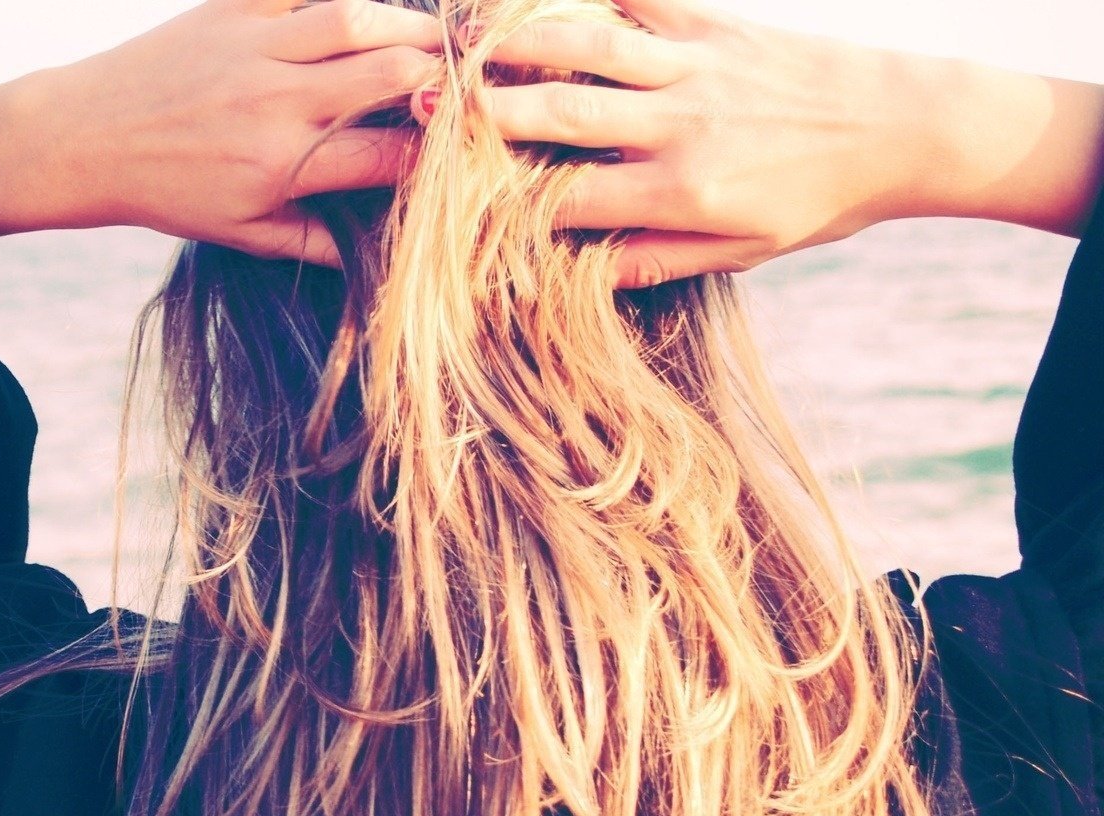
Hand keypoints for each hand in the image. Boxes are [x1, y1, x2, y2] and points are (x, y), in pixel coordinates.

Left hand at [0, 0, 446, 266]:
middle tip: (468, 78)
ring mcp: (254, 48)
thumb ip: (307, 241)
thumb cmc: (165, 191)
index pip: (385, 153)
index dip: (435, 150)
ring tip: (438, 31)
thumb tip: (369, 262)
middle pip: (386, 75)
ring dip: (408, 20)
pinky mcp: (231, 8)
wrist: (85, 137)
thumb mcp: (237, 231)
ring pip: (355, 17)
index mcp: (282, 165)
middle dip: (439, 75)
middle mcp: (275, 104)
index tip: (464, 150)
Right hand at [420, 0, 1103, 288]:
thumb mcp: (742, 253)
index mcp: (679, 194)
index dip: (502, 202)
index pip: (568, 200)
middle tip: (421, 108)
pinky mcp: (716, 25)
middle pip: (560, 116)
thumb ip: (658, 260)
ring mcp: (695, 68)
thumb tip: (579, 277)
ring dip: (520, 42)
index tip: (450, 202)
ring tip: (466, 42)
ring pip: (589, 47)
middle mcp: (678, 128)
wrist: (906, 127)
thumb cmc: (820, 201)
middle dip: (486, 114)